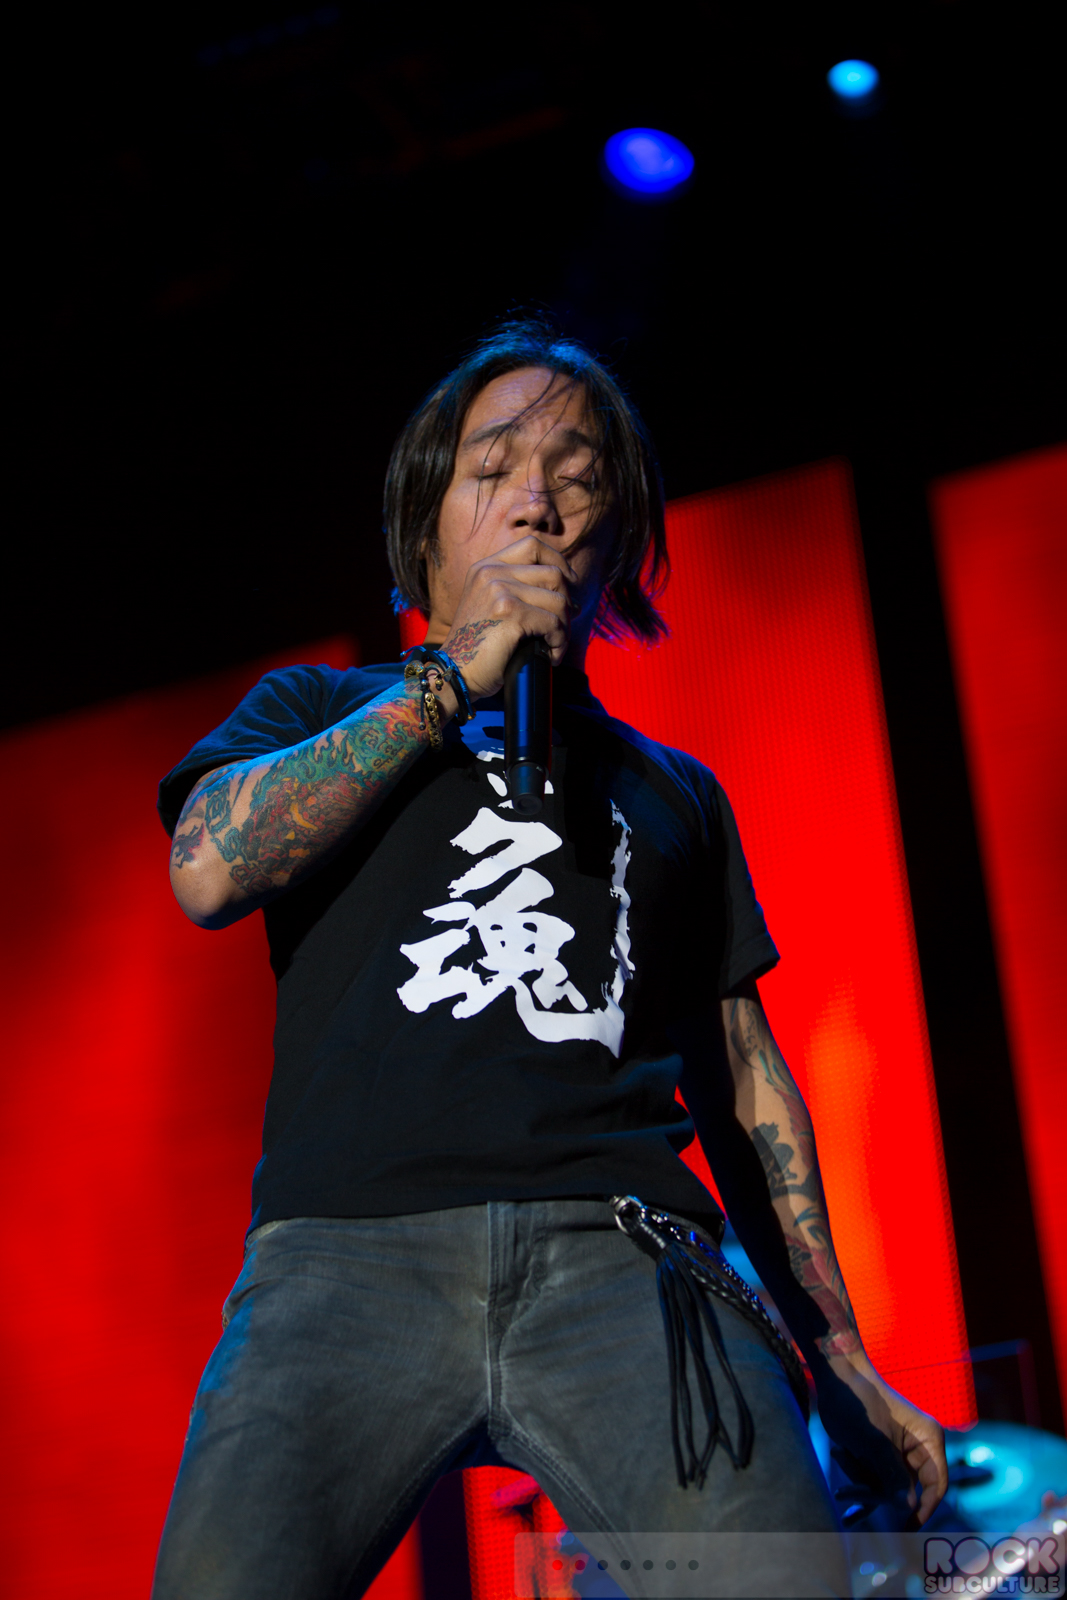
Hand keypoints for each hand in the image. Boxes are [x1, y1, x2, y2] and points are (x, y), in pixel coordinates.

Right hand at [437, 533, 577, 700]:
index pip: (534, 546)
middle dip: (568, 603)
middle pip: (554, 574)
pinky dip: (559, 643)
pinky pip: (554, 623)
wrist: (455, 674)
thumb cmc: (479, 647)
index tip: (568, 587)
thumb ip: (517, 587)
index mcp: (486, 567)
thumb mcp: (491, 605)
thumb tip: (568, 585)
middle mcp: (492, 573)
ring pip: (559, 601)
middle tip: (563, 627)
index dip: (559, 563)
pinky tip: (551, 656)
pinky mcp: (510, 613)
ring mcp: (499, 590)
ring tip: (555, 645)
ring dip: (565, 628)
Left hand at [815, 1351, 947, 1525]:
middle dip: (877, 1492)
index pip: (937, 1483)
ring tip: (840, 1454)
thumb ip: (893, 1475)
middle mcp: (917, 1449)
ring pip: (886, 1490)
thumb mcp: (875, 1441)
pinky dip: (858, 1492)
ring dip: (861, 1485)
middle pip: (907, 1491)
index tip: (908, 1527)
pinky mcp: (878, 1458)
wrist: (835, 1378)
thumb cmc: (859, 1401)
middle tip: (849, 1492)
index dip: (925, 1508)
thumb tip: (909, 1508)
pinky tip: (846, 1510)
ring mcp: (896, 1455)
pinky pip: (873, 1485)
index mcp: (928, 1439)